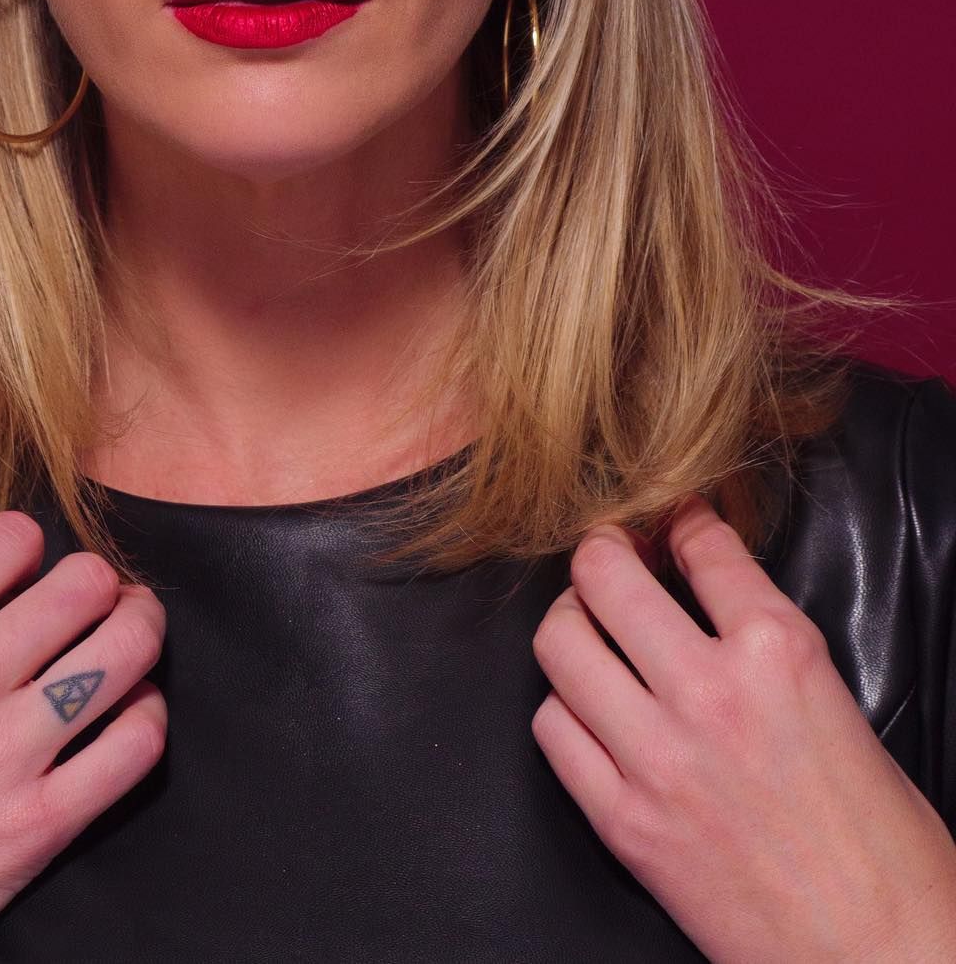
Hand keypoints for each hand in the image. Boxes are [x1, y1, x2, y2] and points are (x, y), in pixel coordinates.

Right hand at [0, 512, 167, 963]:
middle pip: (85, 584)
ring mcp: (7, 752)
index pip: (12, 537)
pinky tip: (131, 713)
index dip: (29, 546)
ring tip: (132, 632)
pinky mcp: (39, 825)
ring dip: (139, 631)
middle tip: (100, 596)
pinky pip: (135, 746)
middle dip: (100, 582)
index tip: (30, 568)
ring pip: (126, 650)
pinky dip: (146, 717)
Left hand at [530, 493, 955, 962]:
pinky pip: (553, 730)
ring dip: (570, 621)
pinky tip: (585, 707)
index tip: (668, 517)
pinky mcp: (624, 821)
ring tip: (587, 623)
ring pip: (561, 643)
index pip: (700, 544)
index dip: (677, 518)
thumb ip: (766, 642)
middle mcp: (710, 692)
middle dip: (602, 548)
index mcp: (780, 653)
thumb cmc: (883, 843)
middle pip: (606, 574)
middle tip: (609, 552)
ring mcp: (657, 757)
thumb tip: (705, 597)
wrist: (884, 956)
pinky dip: (563, 708)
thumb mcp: (835, 701)